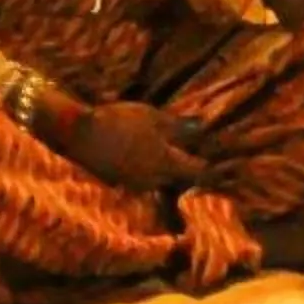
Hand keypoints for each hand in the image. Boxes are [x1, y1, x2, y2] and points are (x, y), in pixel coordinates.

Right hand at [63, 102, 209, 191]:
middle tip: (199, 159)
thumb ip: (179, 126)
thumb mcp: (152, 118)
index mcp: (167, 164)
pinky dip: (152, 173)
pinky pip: (146, 181)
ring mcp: (137, 186)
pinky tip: (147, 160)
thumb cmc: (119, 122)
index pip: (198, 172)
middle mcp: (156, 181)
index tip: (225, 166)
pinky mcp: (122, 184)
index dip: (212, 169)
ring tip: (173, 157)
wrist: (79, 135)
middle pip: (181, 181)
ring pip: (163, 182)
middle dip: (191, 171)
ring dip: (171, 173)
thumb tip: (204, 127)